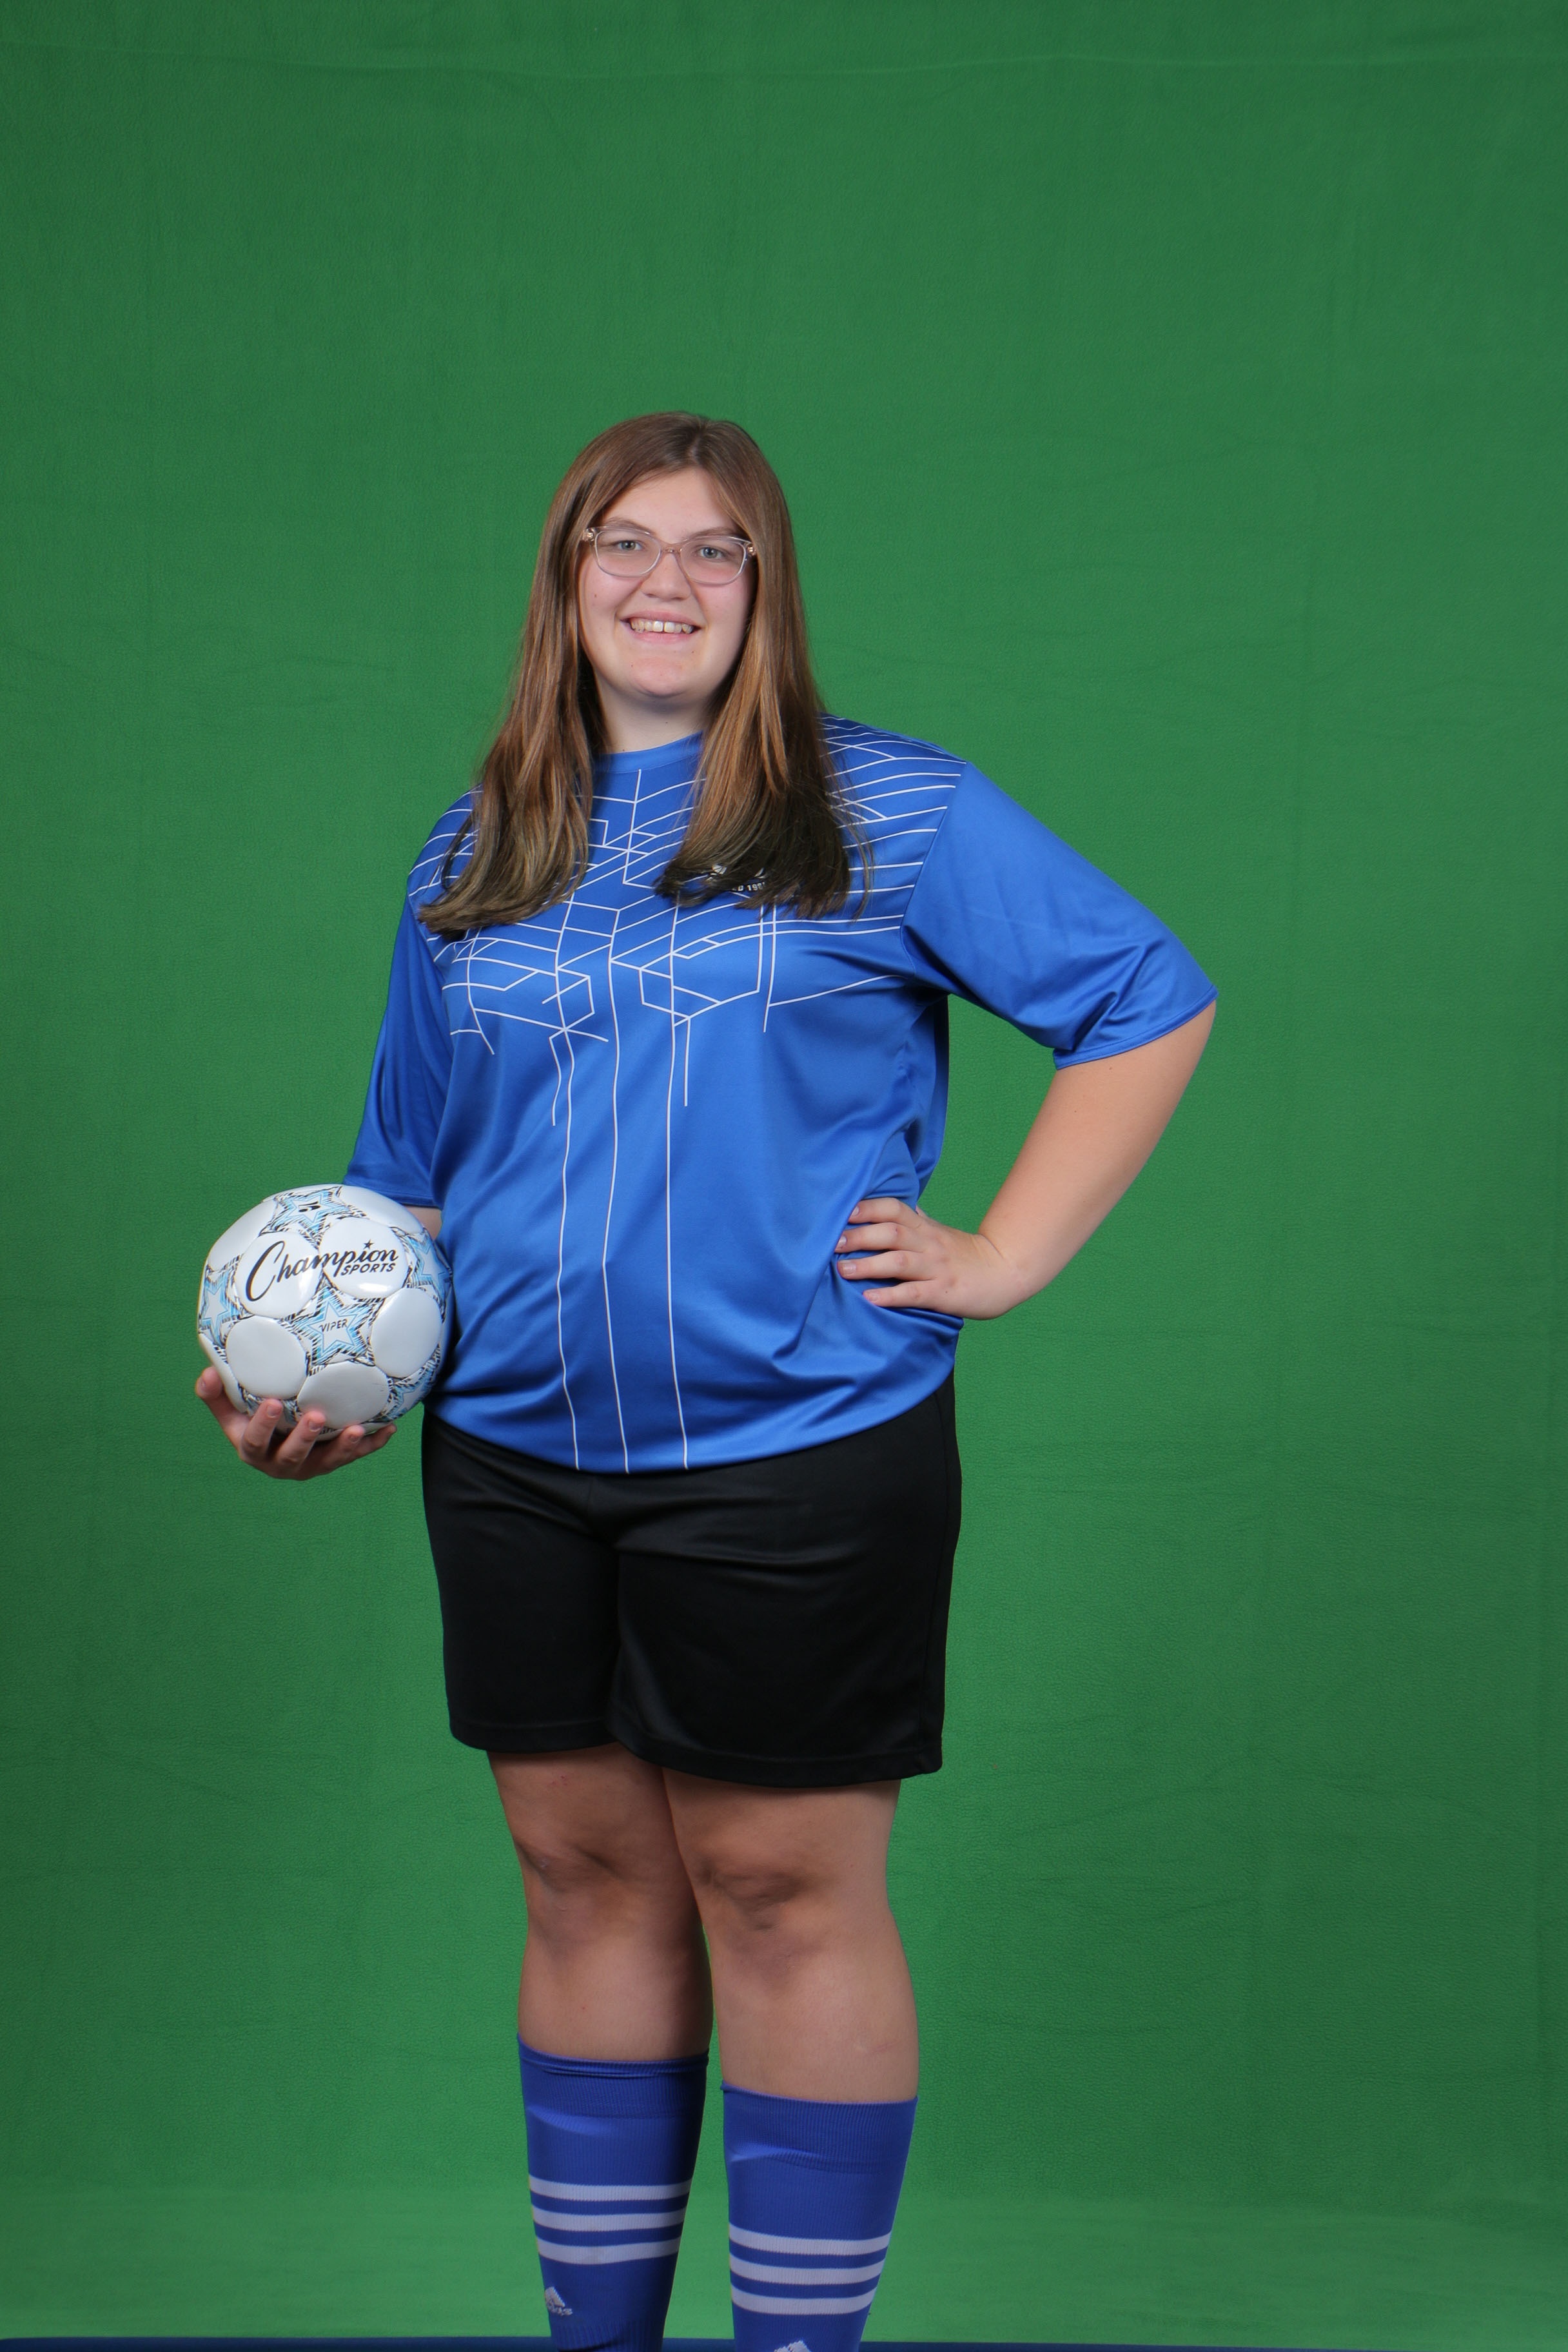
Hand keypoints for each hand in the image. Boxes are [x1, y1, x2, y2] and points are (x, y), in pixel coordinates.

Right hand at [195, 1365, 394, 1479]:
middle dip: (305, 1439)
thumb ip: (215, 1393)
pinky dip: (373, 1443)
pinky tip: (389, 1429)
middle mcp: (281, 1463)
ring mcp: (310, 1464)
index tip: (271, 1403)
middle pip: (293, 1456)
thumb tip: (208, 1372)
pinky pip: (355, 1455)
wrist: (276, 1434)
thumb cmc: (251, 1416)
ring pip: (328, 1461)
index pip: (254, 1443)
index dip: (262, 1426)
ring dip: (344, 1447)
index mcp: (253, 1450)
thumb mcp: (230, 1409)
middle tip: (318, 1417)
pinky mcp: (333, 1460)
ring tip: (357, 1429)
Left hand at [832, 1196, 1030, 1319]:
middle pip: (892, 1233)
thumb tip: (896, 1204)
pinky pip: (914, 1293)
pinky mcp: (943, 1293)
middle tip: (833, 1242)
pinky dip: (891, 1295)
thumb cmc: (966, 1254)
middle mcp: (928, 1244)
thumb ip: (917, 1219)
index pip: (895, 1209)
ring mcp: (936, 1268)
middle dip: (860, 1236)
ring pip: (899, 1261)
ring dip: (869, 1265)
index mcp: (925, 1228)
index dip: (869, 1208)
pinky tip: (870, 1299)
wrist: (1005, 1273)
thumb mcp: (940, 1232)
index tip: (844, 1212)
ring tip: (843, 1270)